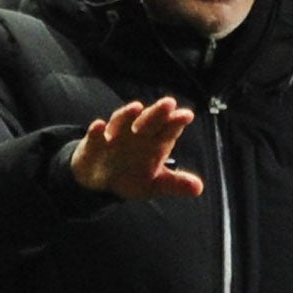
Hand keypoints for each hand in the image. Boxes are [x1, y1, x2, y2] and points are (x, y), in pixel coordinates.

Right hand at [70, 99, 204, 200]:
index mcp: (156, 142)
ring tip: (136, 108)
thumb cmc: (132, 176)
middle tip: (169, 103)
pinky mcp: (94, 142)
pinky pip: (94, 135)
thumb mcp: (155, 184)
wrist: (101, 181)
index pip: (168, 129)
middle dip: (158, 112)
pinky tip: (98, 126)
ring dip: (127, 114)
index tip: (186, 116)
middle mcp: (137, 133)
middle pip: (149, 120)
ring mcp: (115, 135)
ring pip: (122, 121)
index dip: (176, 122)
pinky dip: (96, 131)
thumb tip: (199, 188)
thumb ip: (175, 184)